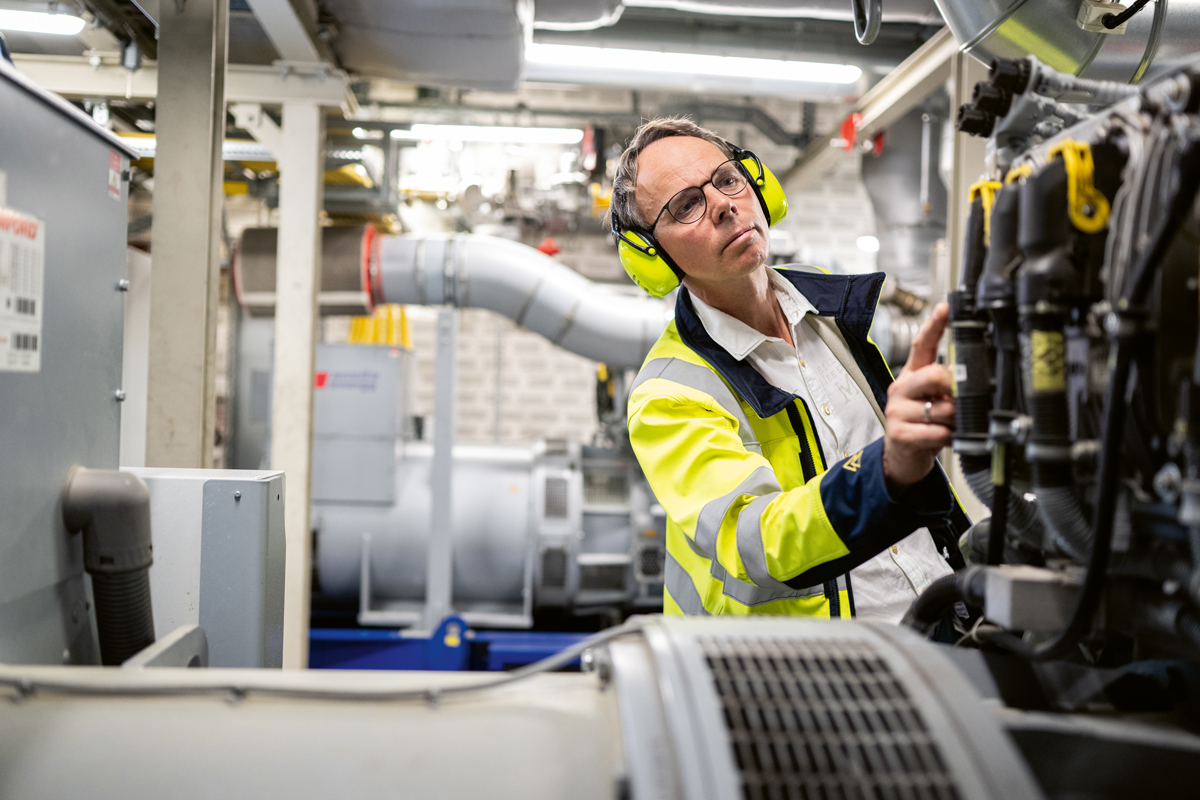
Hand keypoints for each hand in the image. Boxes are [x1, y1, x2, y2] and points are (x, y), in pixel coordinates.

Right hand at [883, 302, 954, 494]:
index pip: (922, 345)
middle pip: (933, 374)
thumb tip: (979, 376)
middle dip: (954, 389)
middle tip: (959, 401)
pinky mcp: (899, 434)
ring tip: (952, 425)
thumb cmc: (923, 425)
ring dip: (955, 420)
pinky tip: (946, 438)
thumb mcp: (935, 400)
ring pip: (941, 408)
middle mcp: (901, 389)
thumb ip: (950, 384)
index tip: (946, 307)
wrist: (902, 458)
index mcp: (912, 375)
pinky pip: (936, 432)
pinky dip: (948, 438)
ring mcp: (897, 411)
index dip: (934, 325)